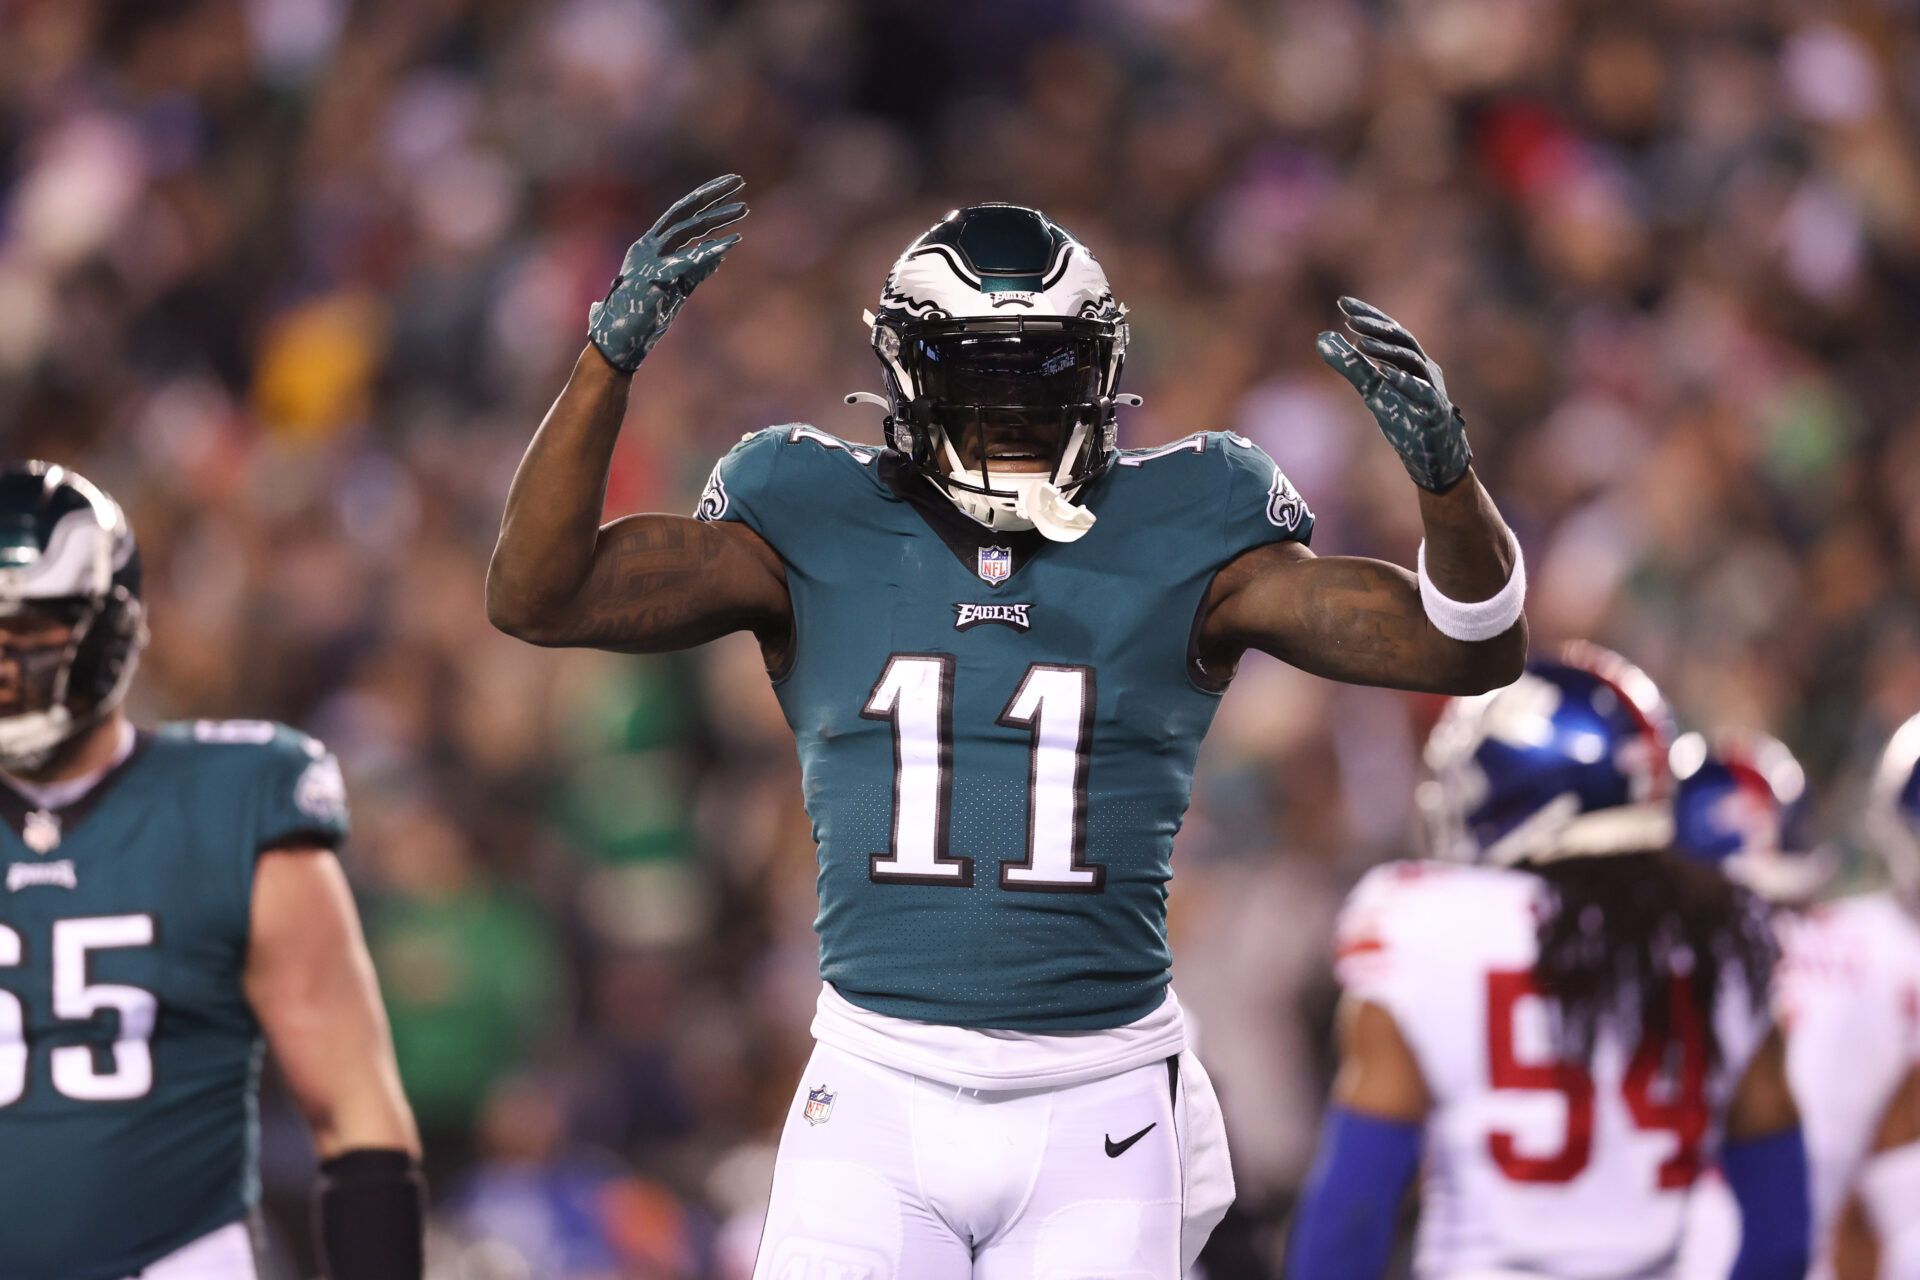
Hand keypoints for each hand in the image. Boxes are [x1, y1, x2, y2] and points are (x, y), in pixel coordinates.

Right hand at [588, 174, 747, 372]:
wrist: (618, 344)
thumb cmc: (644, 319)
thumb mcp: (673, 290)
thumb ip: (693, 271)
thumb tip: (717, 257)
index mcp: (648, 247)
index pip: (680, 214)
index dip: (704, 199)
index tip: (728, 188)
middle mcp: (646, 247)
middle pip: (684, 211)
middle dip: (713, 195)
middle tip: (740, 182)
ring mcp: (648, 260)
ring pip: (687, 228)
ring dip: (717, 217)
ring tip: (744, 209)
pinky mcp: (653, 277)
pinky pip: (688, 259)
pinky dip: (711, 250)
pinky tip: (733, 242)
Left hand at [1316, 296, 1471, 492]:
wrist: (1432, 453)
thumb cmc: (1405, 415)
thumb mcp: (1372, 388)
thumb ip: (1351, 364)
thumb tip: (1321, 338)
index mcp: (1410, 358)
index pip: (1390, 329)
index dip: (1369, 314)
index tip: (1343, 301)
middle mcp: (1424, 367)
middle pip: (1401, 338)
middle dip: (1376, 326)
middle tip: (1349, 318)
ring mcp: (1432, 386)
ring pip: (1412, 360)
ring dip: (1387, 350)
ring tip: (1361, 342)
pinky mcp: (1434, 409)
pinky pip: (1422, 391)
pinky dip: (1404, 381)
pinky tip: (1384, 373)